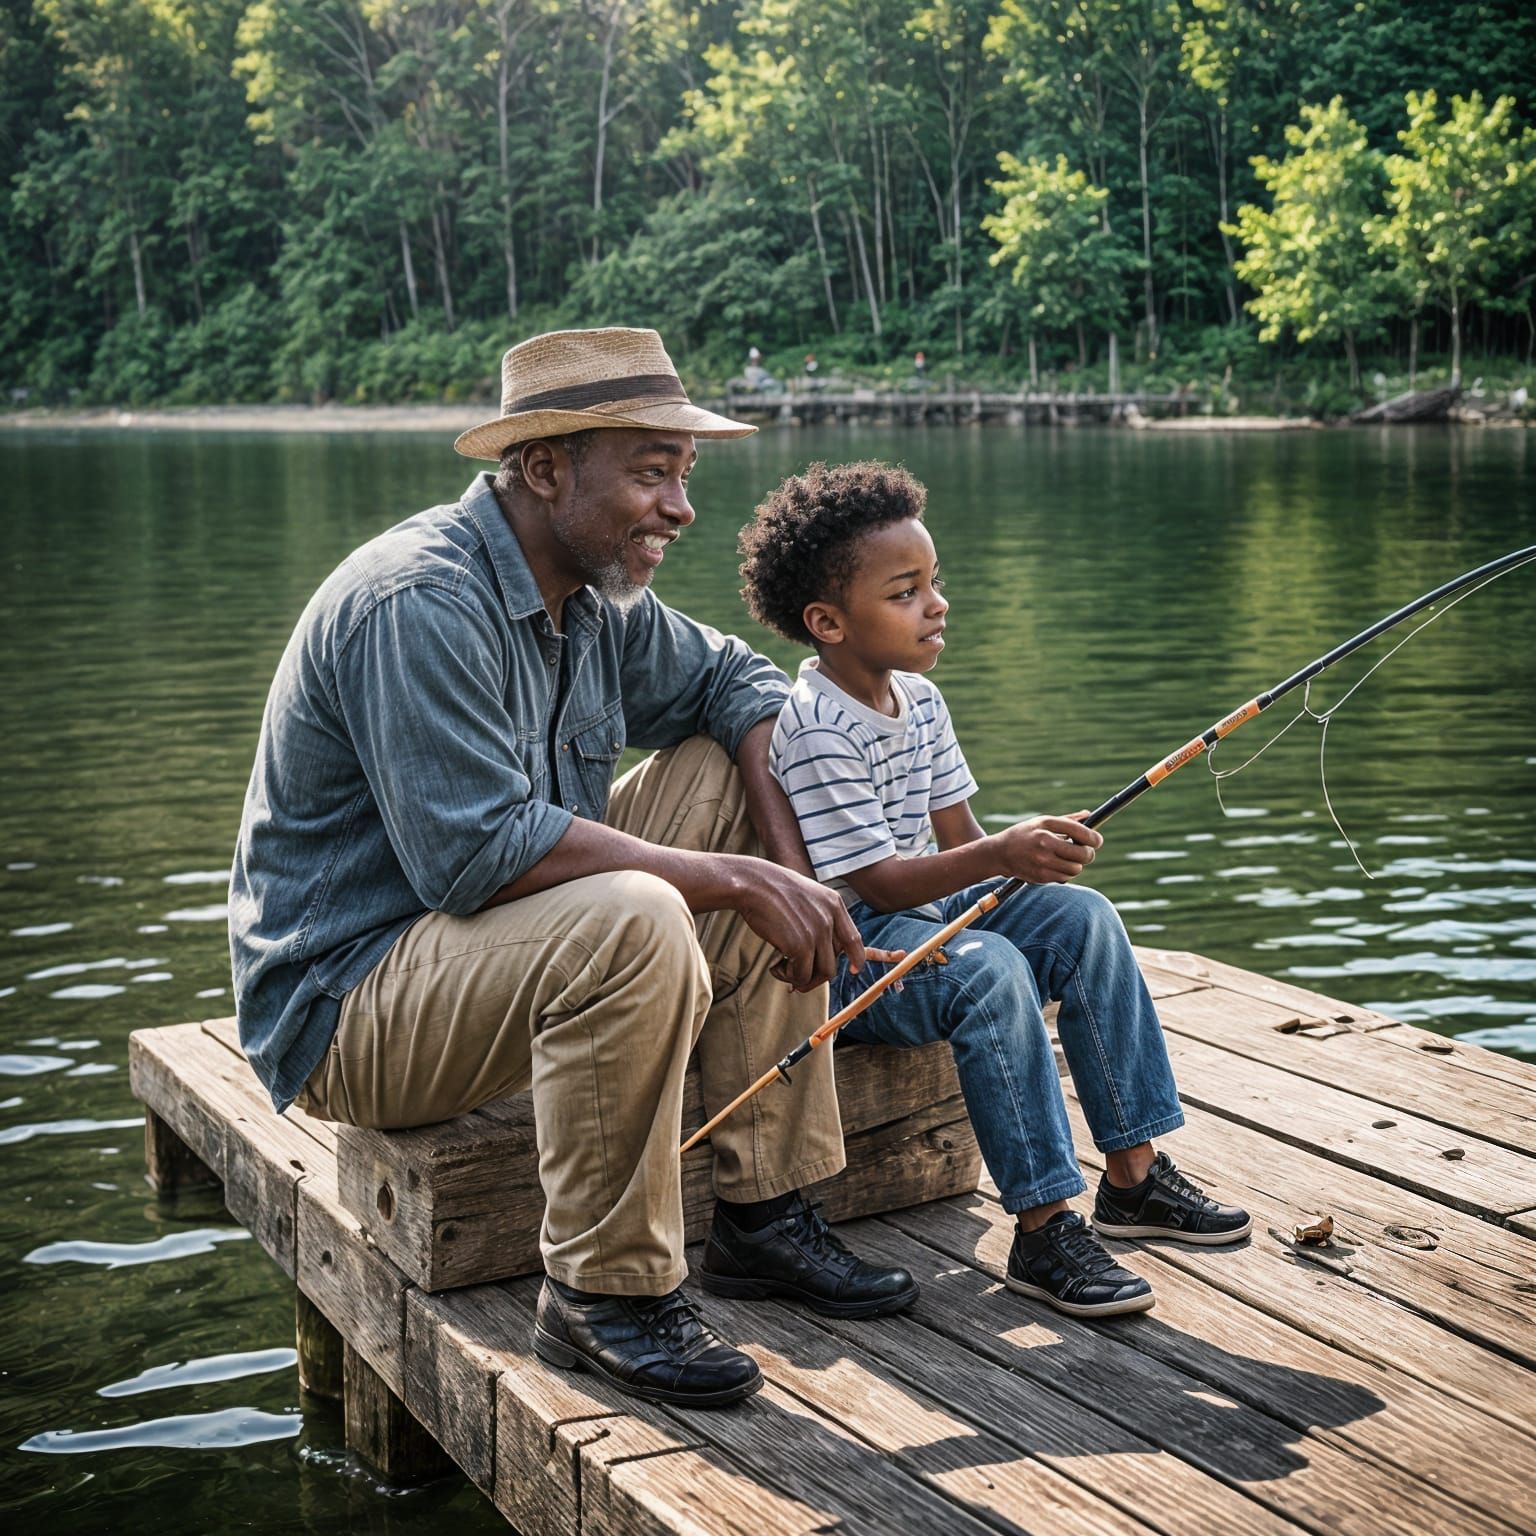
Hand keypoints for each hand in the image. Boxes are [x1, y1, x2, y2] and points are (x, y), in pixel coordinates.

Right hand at [730, 859, 901, 992]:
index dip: (857, 957)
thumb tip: (818, 950)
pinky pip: (801, 975)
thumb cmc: (771, 890)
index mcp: (834, 903)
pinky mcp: (801, 946)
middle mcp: (830, 918)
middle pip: (834, 962)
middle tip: (797, 980)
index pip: (853, 938)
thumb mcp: (805, 896)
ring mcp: (818, 933)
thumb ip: (818, 917)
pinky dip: (787, 976)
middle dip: (816, 977)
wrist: (753, 883)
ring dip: (802, 979)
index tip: (855, 969)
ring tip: (782, 970)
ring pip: (822, 973)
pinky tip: (774, 967)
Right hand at [991, 813, 1101, 884]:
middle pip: (1082, 854)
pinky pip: (1065, 878)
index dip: (1094, 838)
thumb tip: (1089, 815)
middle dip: (1087, 853)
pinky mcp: (1041, 876)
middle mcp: (1044, 843)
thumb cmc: (1024, 834)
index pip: (1080, 832)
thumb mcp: (1042, 822)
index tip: (1097, 840)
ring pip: (1076, 868)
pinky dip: (1065, 873)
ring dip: (1076, 865)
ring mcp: (1042, 862)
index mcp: (1046, 826)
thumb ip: (1068, 820)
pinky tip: (1056, 865)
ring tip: (1067, 858)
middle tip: (1084, 851)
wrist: (1000, 853)